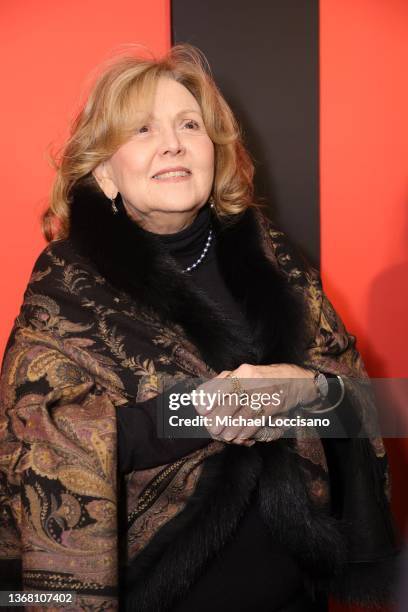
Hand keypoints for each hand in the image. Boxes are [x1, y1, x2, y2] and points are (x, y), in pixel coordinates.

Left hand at [192, 363, 317, 444]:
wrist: (297, 380)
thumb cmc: (265, 379)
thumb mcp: (247, 375)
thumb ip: (227, 382)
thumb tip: (205, 395)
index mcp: (243, 371)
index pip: (223, 384)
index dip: (211, 398)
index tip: (202, 411)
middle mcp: (253, 379)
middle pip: (232, 400)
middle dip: (220, 417)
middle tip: (212, 429)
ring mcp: (265, 391)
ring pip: (244, 412)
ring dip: (233, 427)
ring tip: (226, 436)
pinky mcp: (275, 403)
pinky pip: (258, 418)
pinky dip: (248, 429)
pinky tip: (241, 437)